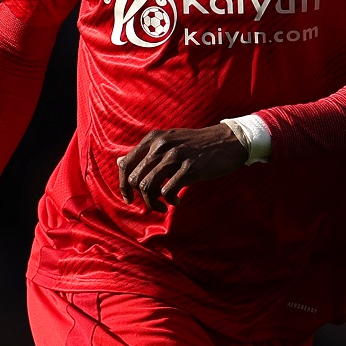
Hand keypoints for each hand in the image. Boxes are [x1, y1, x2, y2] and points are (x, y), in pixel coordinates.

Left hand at [117, 124, 248, 211]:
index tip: (128, 198)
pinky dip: (169, 201)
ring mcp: (175, 156)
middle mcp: (161, 146)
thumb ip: (144, 152)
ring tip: (163, 206)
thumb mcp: (168, 142)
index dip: (123, 185)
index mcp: (153, 139)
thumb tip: (118, 162)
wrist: (228, 141)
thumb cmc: (195, 145)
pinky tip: (177, 201)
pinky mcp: (189, 168)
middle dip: (141, 197)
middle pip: (135, 179)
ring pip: (148, 187)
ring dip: (153, 203)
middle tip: (154, 203)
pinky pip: (167, 191)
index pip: (126, 164)